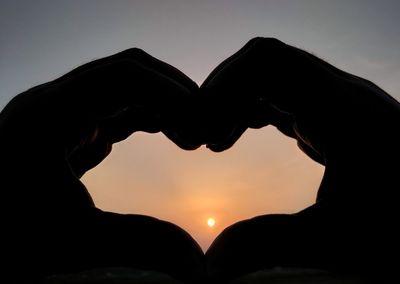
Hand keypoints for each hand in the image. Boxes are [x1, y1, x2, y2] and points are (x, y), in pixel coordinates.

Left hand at [1, 48, 204, 282]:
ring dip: (160, 107)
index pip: (122, 77)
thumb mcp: (73, 241)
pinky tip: (163, 136)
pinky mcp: (66, 129)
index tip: (200, 126)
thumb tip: (199, 268)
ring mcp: (60, 114)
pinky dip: (144, 118)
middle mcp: (53, 104)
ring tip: (188, 137)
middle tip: (202, 130)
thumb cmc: (3, 237)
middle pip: (126, 75)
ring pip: (122, 91)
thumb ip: (140, 245)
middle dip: (172, 96)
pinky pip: (113, 109)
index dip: (170, 93)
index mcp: (47, 115)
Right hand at [202, 37, 399, 280]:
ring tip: (215, 143)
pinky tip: (236, 138)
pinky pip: (279, 92)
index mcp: (344, 111)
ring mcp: (337, 99)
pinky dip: (249, 110)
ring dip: (234, 103)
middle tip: (201, 140)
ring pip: (270, 76)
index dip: (220, 92)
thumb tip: (211, 263)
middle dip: (222, 96)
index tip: (203, 140)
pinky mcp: (331, 110)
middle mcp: (342, 94)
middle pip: (263, 63)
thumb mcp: (341, 241)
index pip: (266, 64)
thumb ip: (272, 246)